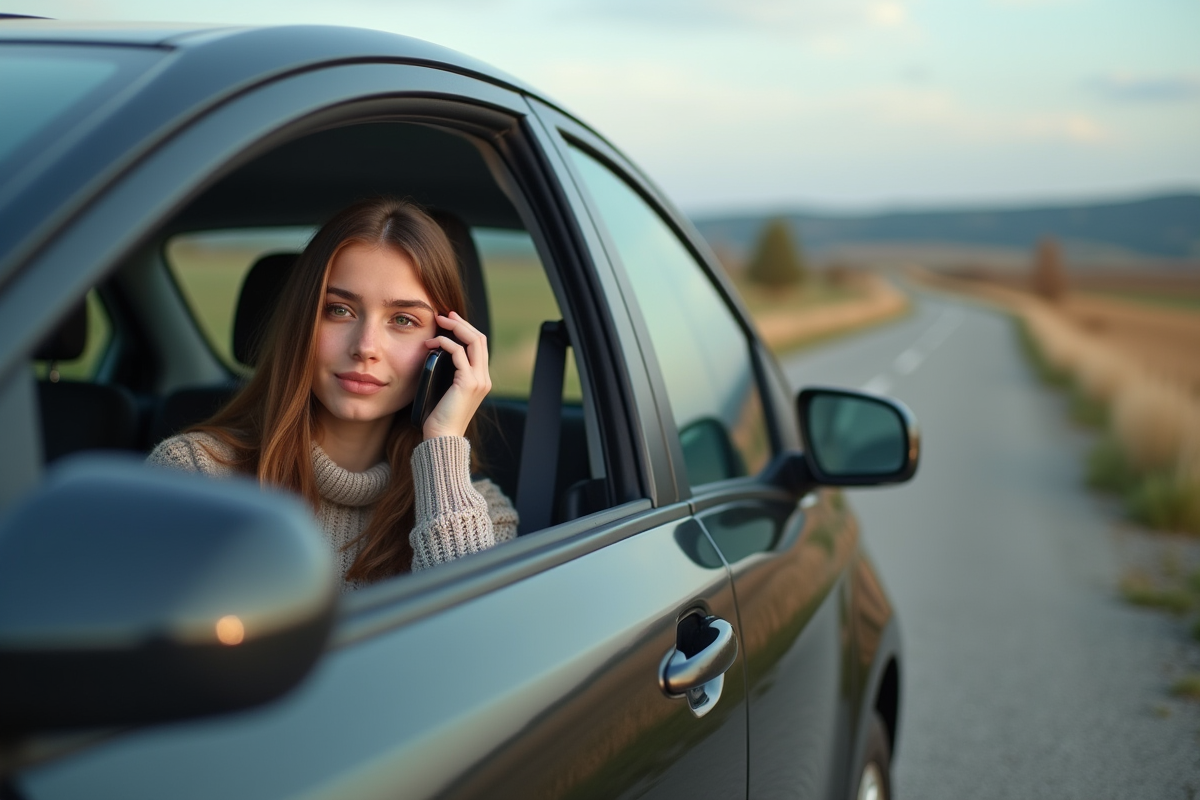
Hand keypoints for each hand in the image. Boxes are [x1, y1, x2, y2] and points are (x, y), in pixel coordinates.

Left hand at [421, 311, 491, 439]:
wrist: (442, 438)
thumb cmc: (438, 419)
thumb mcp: (445, 392)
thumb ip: (447, 375)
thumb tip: (434, 355)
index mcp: (480, 380)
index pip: (479, 346)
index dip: (465, 329)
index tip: (448, 321)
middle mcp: (484, 378)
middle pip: (479, 338)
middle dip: (461, 323)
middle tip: (443, 315)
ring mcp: (479, 380)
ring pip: (474, 341)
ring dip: (455, 327)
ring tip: (439, 321)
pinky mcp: (468, 383)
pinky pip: (459, 354)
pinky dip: (446, 343)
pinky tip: (432, 343)